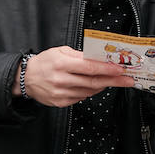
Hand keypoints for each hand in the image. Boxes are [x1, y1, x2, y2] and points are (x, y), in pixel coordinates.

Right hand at [19, 46, 133, 107]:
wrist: (26, 78)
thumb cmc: (44, 62)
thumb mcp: (60, 51)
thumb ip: (79, 54)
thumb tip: (99, 58)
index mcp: (62, 64)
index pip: (90, 67)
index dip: (107, 69)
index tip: (120, 69)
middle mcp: (61, 80)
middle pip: (93, 82)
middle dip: (113, 81)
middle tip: (128, 80)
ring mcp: (61, 93)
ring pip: (89, 91)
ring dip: (103, 86)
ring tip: (112, 81)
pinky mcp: (61, 102)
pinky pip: (81, 98)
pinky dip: (90, 92)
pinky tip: (94, 86)